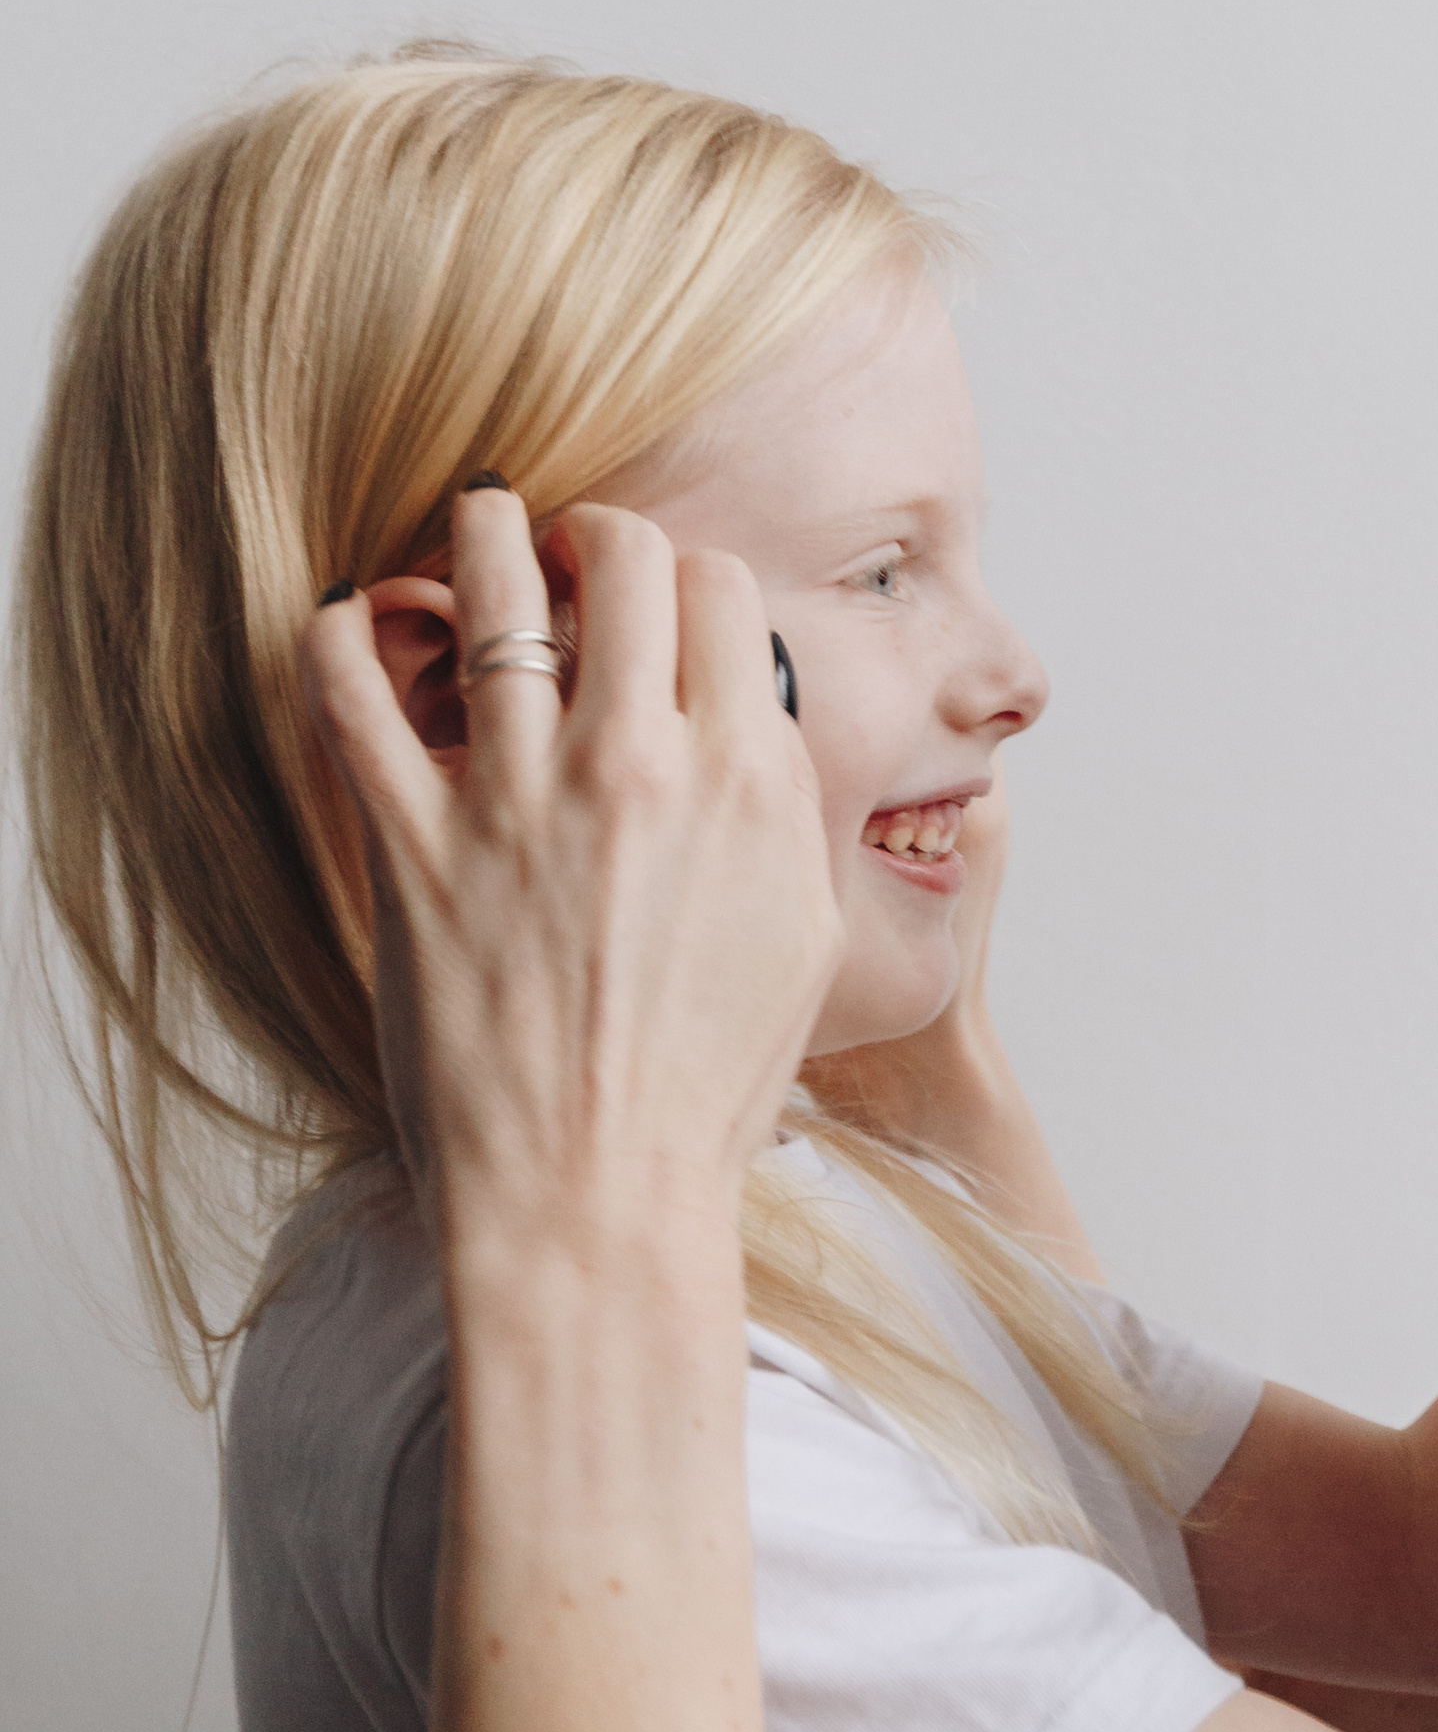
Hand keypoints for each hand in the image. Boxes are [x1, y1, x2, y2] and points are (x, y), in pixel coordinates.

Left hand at [300, 488, 843, 1254]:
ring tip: (470, 531)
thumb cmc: (705, 1090)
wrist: (598, 1200)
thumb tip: (748, 722)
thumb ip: (781, 807)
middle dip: (593, 533)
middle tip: (566, 553)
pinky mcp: (414, 846)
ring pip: (489, 587)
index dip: (686, 575)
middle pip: (623, 555)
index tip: (657, 597)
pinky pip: (349, 691)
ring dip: (477, 535)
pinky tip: (355, 621)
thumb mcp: (799, 934)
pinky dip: (344, 632)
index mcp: (749, 781)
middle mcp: (641, 766)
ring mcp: (520, 799)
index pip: (721, 589)